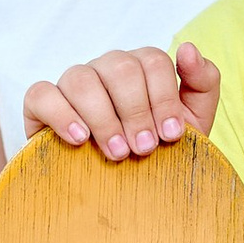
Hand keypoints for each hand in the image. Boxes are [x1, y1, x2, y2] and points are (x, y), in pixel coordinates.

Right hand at [21, 40, 221, 158]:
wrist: (125, 193)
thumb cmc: (159, 153)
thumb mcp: (193, 122)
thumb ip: (202, 84)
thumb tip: (188, 48)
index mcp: (141, 67)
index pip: (153, 61)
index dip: (164, 98)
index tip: (171, 136)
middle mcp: (106, 68)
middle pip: (120, 68)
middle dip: (136, 111)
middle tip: (145, 148)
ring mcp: (72, 83)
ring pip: (81, 79)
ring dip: (103, 118)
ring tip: (117, 153)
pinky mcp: (41, 105)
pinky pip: (42, 93)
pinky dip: (61, 114)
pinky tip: (79, 139)